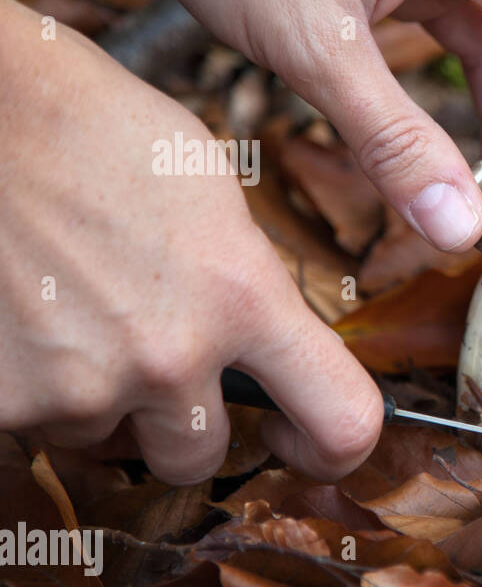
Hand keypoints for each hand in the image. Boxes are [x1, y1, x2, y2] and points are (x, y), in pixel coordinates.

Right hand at [0, 0, 383, 482]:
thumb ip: (252, 287)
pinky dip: (32, 387)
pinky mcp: (1, 399)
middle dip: (181, 423)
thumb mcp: (212, 194)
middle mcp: (168, 356)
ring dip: (99, 398)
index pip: (342, 422)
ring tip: (73, 311)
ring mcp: (79, 385)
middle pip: (201, 457)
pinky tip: (25, 318)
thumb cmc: (93, 130)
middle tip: (151, 364)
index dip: (332, 447)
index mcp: (242, 298)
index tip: (299, 436)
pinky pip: (37, 425)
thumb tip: (276, 352)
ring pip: (108, 437)